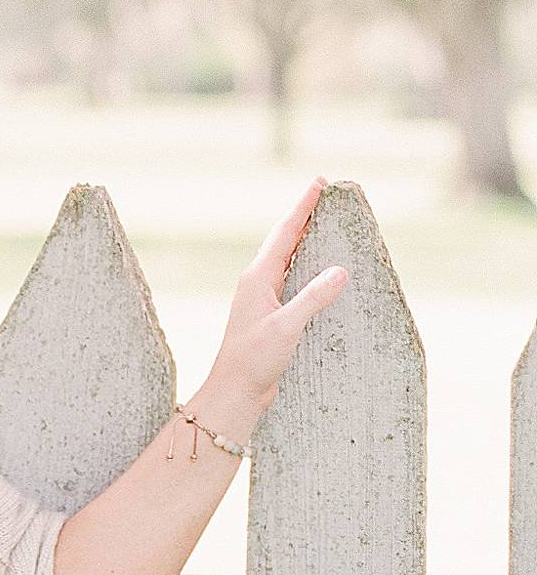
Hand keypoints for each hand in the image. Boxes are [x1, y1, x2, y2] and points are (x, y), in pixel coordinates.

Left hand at [195, 178, 350, 437]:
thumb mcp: (286, 327)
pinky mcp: (271, 313)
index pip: (285, 233)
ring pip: (288, 257)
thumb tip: (340, 271)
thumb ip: (312, 298)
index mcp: (258, 278)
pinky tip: (316, 267)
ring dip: (305, 237)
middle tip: (324, 192)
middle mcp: (259, 282)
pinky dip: (306, 264)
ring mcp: (263, 297)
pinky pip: (291, 277)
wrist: (234, 392)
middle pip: (285, 239)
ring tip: (323, 219)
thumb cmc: (253, 360)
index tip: (319, 183)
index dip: (303, 207)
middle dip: (305, 215)